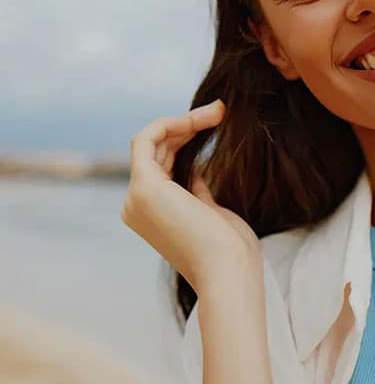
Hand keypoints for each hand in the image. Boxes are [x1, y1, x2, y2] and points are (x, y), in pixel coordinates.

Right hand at [120, 99, 263, 292]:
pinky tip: (200, 118)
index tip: (217, 122)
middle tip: (220, 110)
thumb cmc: (229, 250)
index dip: (186, 138)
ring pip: (152, 141)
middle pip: (157, 150)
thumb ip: (196, 193)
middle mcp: (136, 206)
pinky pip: (148, 138)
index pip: (162, 163)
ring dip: (184, 121)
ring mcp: (136, 197)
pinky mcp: (145, 187)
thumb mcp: (211, 214)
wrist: (230, 273)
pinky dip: (172, 123)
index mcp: (152, 214)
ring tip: (218, 111)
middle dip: (187, 125)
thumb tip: (194, 173)